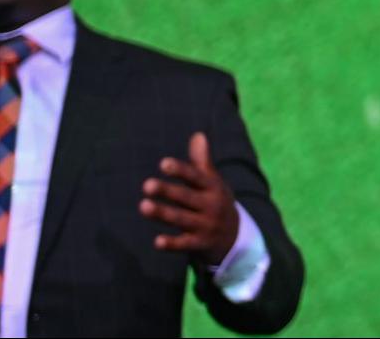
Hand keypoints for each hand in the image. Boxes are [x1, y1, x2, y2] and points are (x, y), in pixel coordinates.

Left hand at [141, 132, 239, 267]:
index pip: (196, 177)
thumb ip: (202, 161)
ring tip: (143, 206)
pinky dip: (172, 243)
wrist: (235, 236)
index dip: (180, 170)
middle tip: (146, 185)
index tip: (163, 164)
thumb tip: (197, 135)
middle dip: (167, 191)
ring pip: (182, 218)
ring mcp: (206, 225)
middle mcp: (211, 205)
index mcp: (213, 187)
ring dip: (163, 213)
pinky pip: (185, 244)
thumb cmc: (215, 202)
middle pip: (186, 197)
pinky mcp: (200, 244)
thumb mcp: (213, 182)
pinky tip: (157, 241)